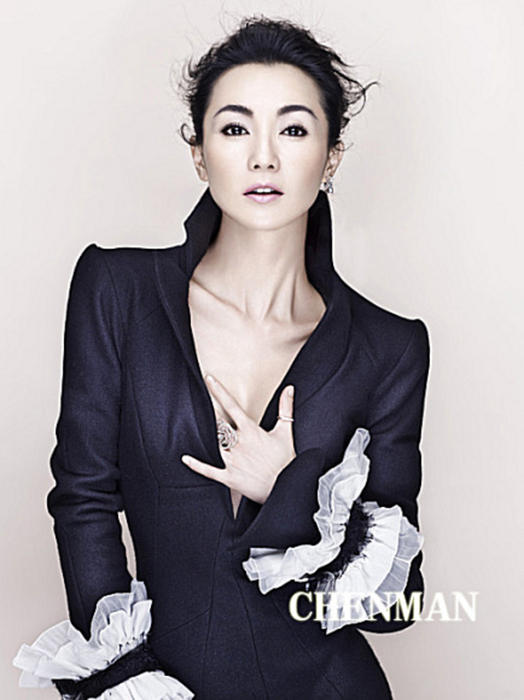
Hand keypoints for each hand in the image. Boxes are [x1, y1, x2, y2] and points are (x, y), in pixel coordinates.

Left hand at [181, 374, 295, 504]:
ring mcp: (232, 461)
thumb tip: (289, 389)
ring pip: (212, 444)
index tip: (209, 379)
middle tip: (198, 403)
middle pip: (218, 424)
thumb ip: (285, 408)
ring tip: (192, 425)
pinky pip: (209, 470)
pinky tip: (186, 458)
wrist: (287, 486)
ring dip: (204, 435)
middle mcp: (239, 444)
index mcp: (251, 431)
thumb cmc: (287, 460)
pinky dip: (196, 465)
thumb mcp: (286, 431)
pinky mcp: (229, 477)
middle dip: (209, 414)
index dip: (219, 391)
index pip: (232, 406)